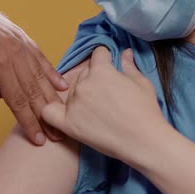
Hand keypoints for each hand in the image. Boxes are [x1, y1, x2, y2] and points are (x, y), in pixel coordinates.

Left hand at [0, 0, 68, 145]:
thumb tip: (7, 98)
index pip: (18, 101)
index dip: (29, 122)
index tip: (38, 139)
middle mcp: (14, 55)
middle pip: (34, 92)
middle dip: (46, 117)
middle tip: (57, 136)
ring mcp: (22, 45)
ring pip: (42, 77)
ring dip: (53, 100)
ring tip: (62, 117)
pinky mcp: (24, 39)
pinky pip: (42, 59)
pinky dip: (53, 74)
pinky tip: (62, 87)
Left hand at [42, 47, 170, 165]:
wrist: (143, 140)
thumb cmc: (146, 111)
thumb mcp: (141, 83)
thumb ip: (129, 66)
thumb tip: (125, 53)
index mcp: (101, 71)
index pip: (97, 55)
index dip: (105, 60)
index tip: (109, 67)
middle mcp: (83, 84)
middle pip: (83, 74)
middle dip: (93, 79)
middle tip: (106, 95)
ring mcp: (73, 104)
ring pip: (70, 92)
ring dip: (80, 96)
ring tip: (96, 110)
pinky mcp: (68, 123)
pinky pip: (48, 113)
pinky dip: (51, 111)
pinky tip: (64, 114)